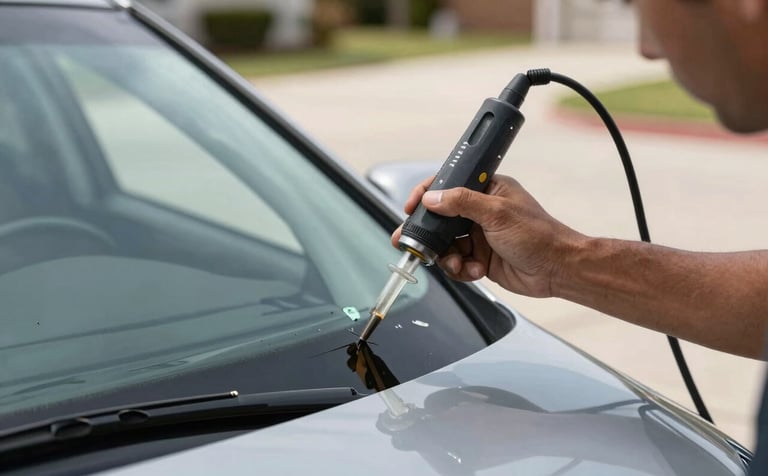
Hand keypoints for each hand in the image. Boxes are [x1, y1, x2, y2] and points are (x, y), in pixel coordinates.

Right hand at [391, 175, 584, 297]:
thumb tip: (433, 198)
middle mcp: (481, 212)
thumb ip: (462, 203)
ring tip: (458, 263)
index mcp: (487, 190)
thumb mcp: (497, 213)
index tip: (412, 207)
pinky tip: (476, 271)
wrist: (557, 270)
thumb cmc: (538, 235)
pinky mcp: (480, 258)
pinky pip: (457, 263)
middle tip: (409, 242)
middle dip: (427, 233)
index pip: (449, 185)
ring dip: (447, 256)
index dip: (427, 195)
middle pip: (441, 219)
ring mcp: (479, 236)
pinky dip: (461, 269)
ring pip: (446, 245)